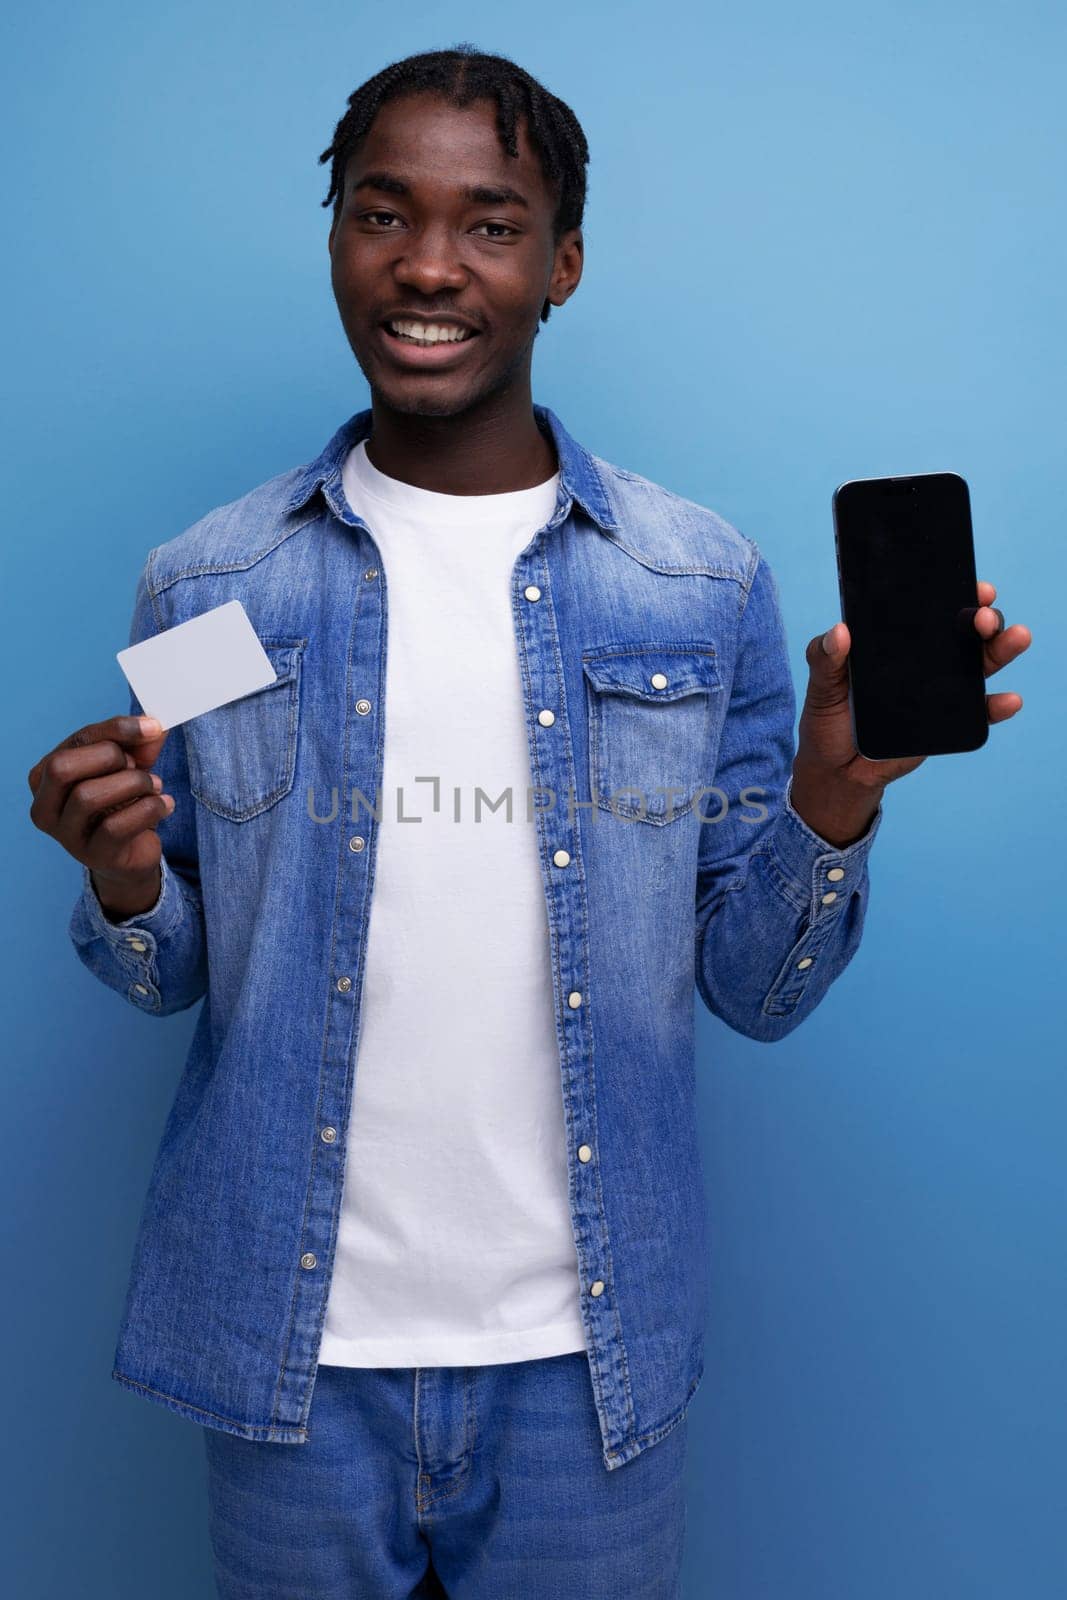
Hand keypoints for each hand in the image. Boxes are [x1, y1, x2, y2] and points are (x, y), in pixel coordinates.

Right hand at [28, 714, 172, 885]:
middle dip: (109, 758)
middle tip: (137, 766)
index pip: (75, 741)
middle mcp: (44, 807)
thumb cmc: (122, 803)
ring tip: (154, 787)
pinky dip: (148, 809)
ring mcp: (65, 835)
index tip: (152, 727)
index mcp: (45, 777)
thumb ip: (138, 744)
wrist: (132, 852)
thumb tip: (153, 727)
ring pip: (87, 797)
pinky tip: (164, 806)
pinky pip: (115, 827)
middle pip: (62, 768)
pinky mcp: (92, 855)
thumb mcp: (128, 766)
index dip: (115, 729)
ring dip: (133, 784)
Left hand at [790, 579, 1031, 845]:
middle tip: (984, 617)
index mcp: (897, 642)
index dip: (953, 592)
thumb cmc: (829, 718)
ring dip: (1002, 649)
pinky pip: (979, 712)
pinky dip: (997, 706)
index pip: (930, 610)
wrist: (837, 769)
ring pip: (980, 663)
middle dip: (983, 617)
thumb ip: (824, 657)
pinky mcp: (948, 722)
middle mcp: (926, 660)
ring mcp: (941, 690)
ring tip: (1015, 638)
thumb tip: (840, 631)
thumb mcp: (821, 684)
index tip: (969, 583)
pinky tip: (1009, 700)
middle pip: (964, 631)